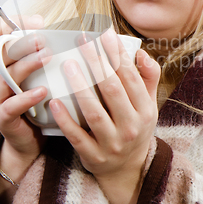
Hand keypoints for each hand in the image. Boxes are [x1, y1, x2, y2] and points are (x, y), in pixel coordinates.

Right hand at [0, 15, 48, 185]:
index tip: (39, 20)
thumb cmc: (40, 103)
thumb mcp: (43, 75)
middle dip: (20, 41)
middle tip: (41, 36)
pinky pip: (10, 105)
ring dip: (26, 64)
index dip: (14, 22)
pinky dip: (26, 97)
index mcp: (4, 62)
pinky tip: (43, 92)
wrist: (30, 141)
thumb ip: (50, 55)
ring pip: (4, 76)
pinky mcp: (2, 117)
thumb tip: (81, 33)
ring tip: (46, 57)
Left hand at [49, 29, 159, 203]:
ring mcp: (112, 144)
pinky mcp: (94, 156)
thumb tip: (140, 52)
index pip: (131, 77)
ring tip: (67, 65)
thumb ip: (148, 77)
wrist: (128, 169)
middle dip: (97, 63)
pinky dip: (66, 120)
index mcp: (145, 110)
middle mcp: (131, 127)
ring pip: (94, 113)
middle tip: (82, 41)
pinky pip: (77, 137)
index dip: (117, 54)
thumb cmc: (135, 127)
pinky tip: (54, 101)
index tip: (104, 34)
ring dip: (80, 88)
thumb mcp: (148, 104)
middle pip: (112, 90)